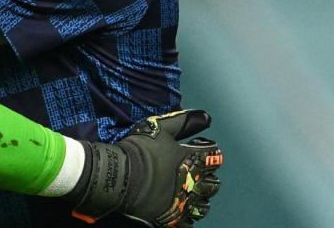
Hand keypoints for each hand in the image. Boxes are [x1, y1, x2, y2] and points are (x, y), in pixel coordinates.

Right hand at [70, 110, 222, 226]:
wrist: (119, 176)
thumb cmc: (139, 151)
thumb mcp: (161, 128)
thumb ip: (184, 121)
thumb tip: (206, 116)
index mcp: (193, 161)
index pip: (214, 156)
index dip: (209, 152)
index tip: (201, 149)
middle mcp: (193, 184)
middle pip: (213, 184)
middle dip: (208, 178)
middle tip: (197, 174)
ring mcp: (183, 203)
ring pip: (203, 206)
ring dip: (200, 199)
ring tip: (191, 194)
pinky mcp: (171, 217)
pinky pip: (187, 223)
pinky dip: (187, 217)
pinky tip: (181, 210)